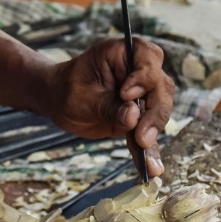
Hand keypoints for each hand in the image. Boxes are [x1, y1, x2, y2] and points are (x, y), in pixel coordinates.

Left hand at [46, 38, 175, 178]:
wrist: (59, 101)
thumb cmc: (67, 89)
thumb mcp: (82, 96)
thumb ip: (107, 105)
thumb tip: (133, 117)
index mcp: (125, 52)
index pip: (148, 60)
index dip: (143, 78)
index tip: (126, 94)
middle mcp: (140, 70)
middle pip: (161, 89)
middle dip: (154, 115)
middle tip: (142, 138)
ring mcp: (144, 94)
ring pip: (160, 111)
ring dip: (154, 136)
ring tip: (150, 164)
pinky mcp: (141, 116)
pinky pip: (148, 132)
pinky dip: (149, 151)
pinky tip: (151, 169)